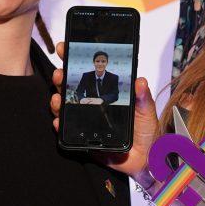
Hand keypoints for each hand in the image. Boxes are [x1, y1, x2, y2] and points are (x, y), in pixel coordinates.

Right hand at [50, 41, 159, 177]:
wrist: (146, 158)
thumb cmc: (146, 132)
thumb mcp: (147, 110)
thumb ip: (143, 97)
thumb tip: (140, 81)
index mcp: (107, 92)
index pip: (87, 72)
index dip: (74, 58)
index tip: (65, 48)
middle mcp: (93, 103)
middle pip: (70, 86)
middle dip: (61, 77)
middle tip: (60, 73)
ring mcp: (85, 119)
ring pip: (65, 106)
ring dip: (57, 100)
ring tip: (58, 97)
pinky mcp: (82, 137)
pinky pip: (66, 130)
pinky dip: (59, 125)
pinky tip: (58, 121)